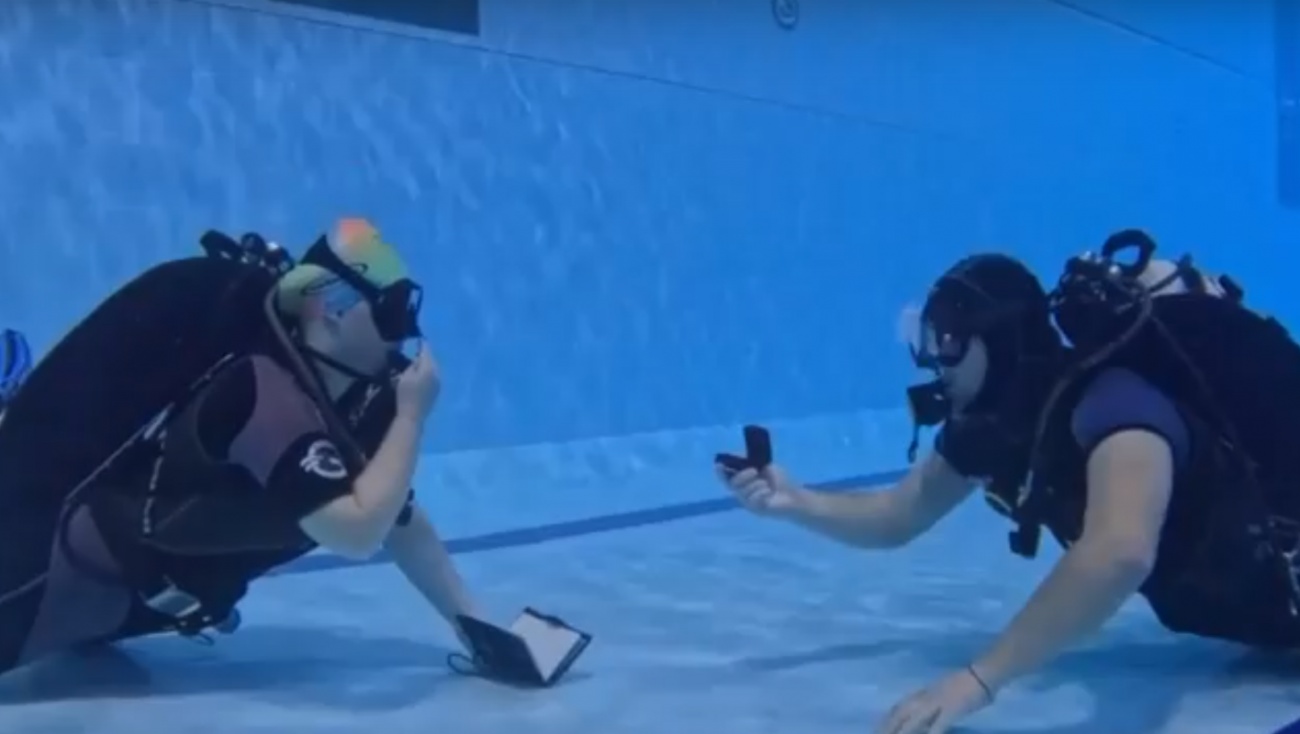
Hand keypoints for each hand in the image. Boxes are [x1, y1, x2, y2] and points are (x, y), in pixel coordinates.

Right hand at [394, 341, 439, 420]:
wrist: (412, 415)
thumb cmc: (406, 394)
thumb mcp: (406, 376)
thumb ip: (414, 365)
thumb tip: (420, 359)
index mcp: (429, 368)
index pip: (427, 352)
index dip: (423, 345)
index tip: (420, 339)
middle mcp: (437, 374)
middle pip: (432, 360)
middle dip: (426, 355)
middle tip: (419, 350)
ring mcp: (438, 383)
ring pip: (433, 369)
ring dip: (428, 364)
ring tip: (420, 361)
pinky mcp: (437, 391)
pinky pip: (433, 377)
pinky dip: (428, 373)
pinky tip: (423, 374)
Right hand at [716, 462, 806, 517]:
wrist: (793, 496)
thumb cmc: (780, 481)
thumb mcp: (765, 465)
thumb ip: (750, 460)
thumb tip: (735, 454)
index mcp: (743, 481)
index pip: (726, 477)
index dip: (720, 472)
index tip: (719, 465)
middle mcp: (742, 493)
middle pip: (732, 484)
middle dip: (742, 475)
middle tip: (755, 470)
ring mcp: (748, 502)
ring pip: (742, 492)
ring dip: (755, 484)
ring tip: (767, 484)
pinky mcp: (755, 510)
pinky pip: (752, 500)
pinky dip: (761, 493)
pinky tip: (769, 492)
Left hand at [876, 667, 994, 733]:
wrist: (981, 673)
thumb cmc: (965, 682)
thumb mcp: (941, 691)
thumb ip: (930, 700)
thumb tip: (923, 714)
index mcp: (923, 693)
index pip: (899, 707)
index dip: (887, 719)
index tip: (877, 728)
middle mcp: (925, 698)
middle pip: (900, 714)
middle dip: (888, 727)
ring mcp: (936, 703)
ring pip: (914, 721)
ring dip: (902, 733)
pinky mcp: (951, 710)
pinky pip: (938, 725)